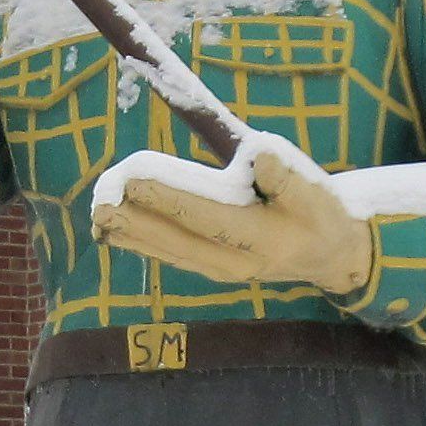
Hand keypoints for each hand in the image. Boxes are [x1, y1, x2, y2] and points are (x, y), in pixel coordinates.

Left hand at [91, 132, 379, 299]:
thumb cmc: (319, 213)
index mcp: (259, 238)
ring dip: (130, 231)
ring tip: (97, 212)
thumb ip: (287, 175)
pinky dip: (140, 242)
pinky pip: (169, 255)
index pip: (205, 214)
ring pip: (166, 250)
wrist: (328, 255)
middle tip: (100, 198)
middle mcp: (233, 261)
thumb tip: (256, 155)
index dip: (167, 196)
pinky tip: (114, 230)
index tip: (132, 177)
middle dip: (134, 218)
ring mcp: (218, 270)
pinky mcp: (210, 267)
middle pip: (176, 238)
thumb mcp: (315, 190)